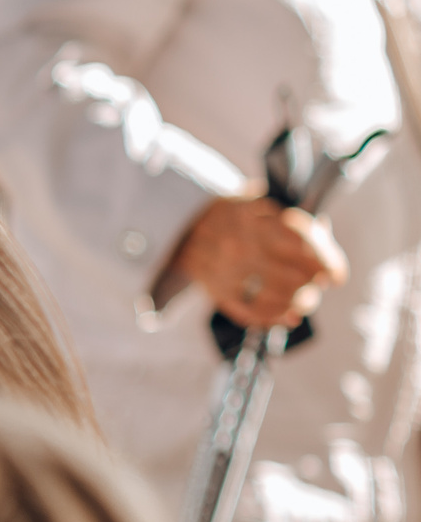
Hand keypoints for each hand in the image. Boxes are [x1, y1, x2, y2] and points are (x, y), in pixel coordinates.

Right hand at [167, 196, 346, 327]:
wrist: (184, 226)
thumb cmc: (238, 216)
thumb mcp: (262, 203)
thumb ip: (294, 219)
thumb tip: (325, 237)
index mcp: (255, 215)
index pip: (300, 240)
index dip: (326, 261)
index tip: (337, 276)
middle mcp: (239, 243)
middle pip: (291, 274)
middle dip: (312, 284)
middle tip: (317, 285)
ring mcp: (225, 269)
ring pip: (274, 295)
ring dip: (297, 303)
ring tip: (305, 301)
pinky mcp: (216, 290)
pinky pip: (250, 311)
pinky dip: (274, 317)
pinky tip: (288, 316)